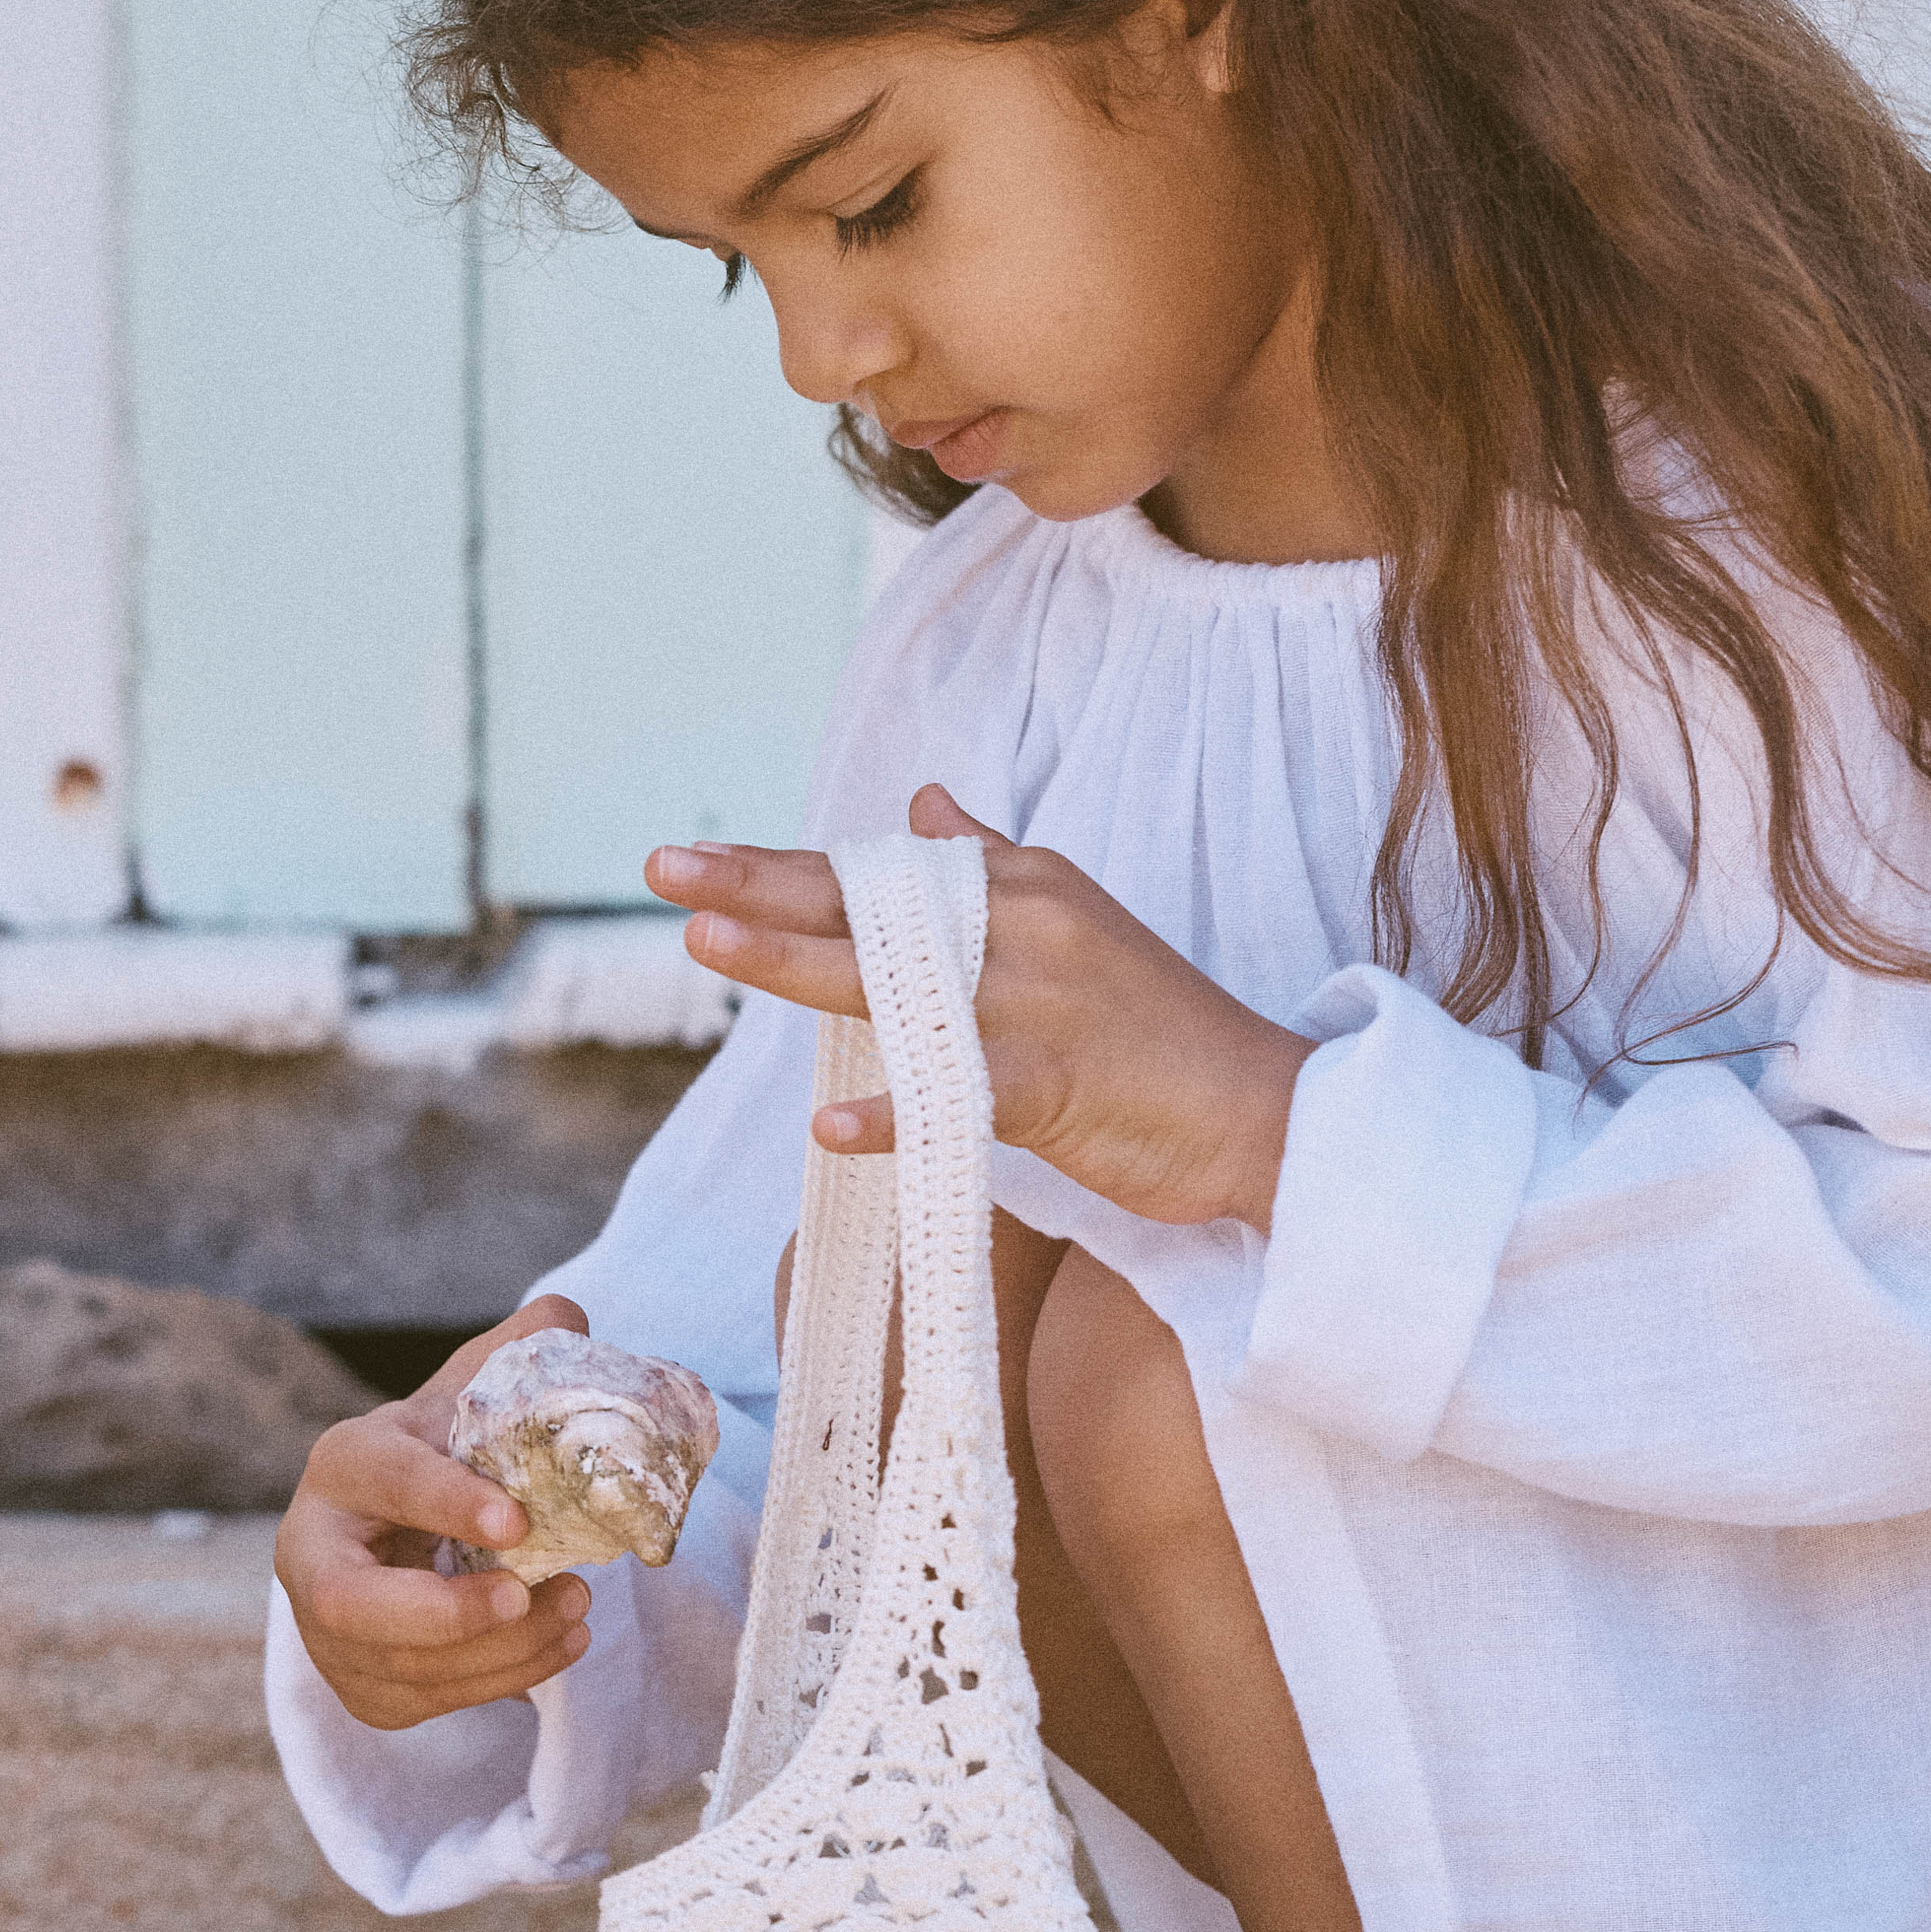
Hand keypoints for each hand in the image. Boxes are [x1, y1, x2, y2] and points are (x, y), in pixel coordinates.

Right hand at [275, 1298, 596, 1731]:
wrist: (405, 1531)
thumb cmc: (445, 1456)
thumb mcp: (470, 1399)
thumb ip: (516, 1355)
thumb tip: (565, 1316)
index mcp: (342, 1466)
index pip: (381, 1480)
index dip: (444, 1501)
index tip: (518, 1520)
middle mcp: (311, 1553)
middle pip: (349, 1604)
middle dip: (444, 1612)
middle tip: (529, 1594)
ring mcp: (326, 1633)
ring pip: (402, 1663)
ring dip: (502, 1648)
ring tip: (578, 1608)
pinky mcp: (363, 1688)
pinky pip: (429, 1699)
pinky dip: (504, 1677)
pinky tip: (562, 1642)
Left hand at [648, 792, 1309, 1227]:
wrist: (1267, 1109)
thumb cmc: (1162, 1032)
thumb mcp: (1080, 924)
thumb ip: (997, 867)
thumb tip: (927, 807)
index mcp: (1023, 888)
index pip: (880, 873)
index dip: (781, 868)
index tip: (691, 860)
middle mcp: (1023, 928)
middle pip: (870, 906)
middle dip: (759, 885)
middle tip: (663, 868)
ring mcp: (1037, 1005)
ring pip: (894, 983)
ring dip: (796, 963)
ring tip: (707, 946)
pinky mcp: (1056, 1084)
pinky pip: (956, 1098)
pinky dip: (895, 1113)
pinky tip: (828, 1124)